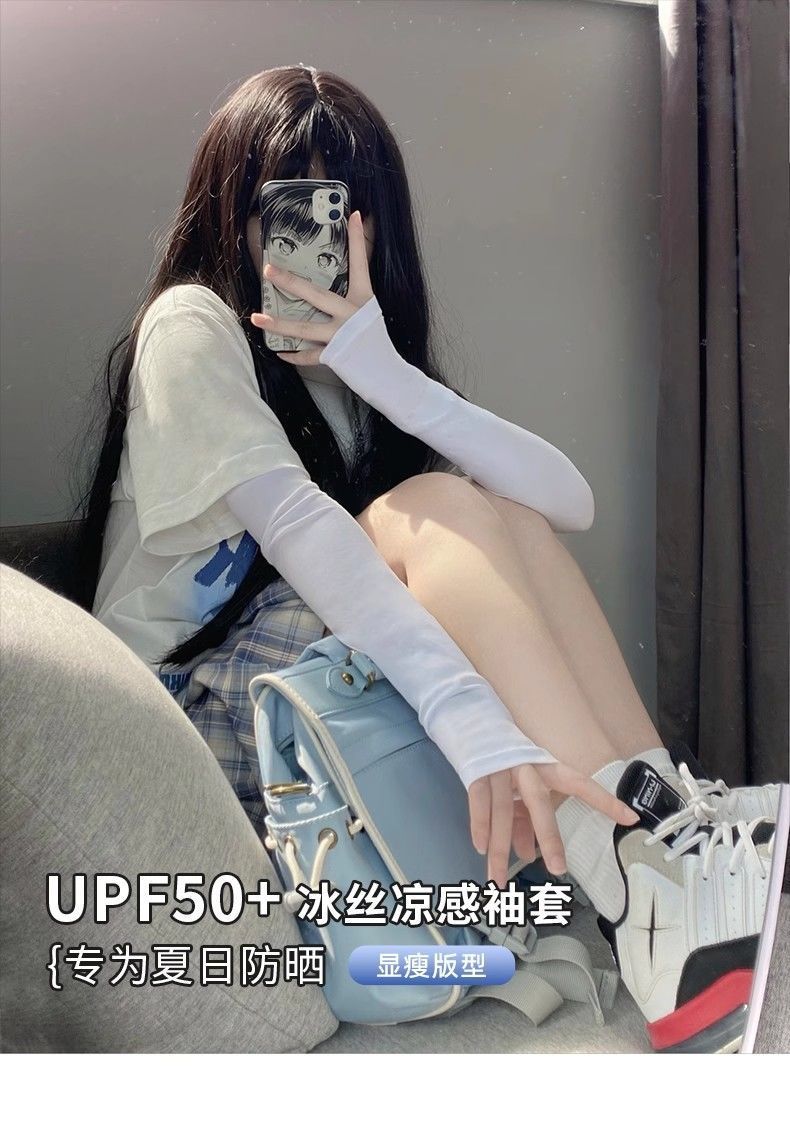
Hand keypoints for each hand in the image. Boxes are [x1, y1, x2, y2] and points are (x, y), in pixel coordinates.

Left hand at [251, 210, 374, 364]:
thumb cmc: (377, 343)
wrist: (388, 374)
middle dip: (290, 282)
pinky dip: (294, 356)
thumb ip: (353, 299)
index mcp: (364, 299)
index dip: (358, 240)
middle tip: (268, 270)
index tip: (354, 215)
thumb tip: (332, 286)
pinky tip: (280, 352)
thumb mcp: (370, 314)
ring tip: (258, 317)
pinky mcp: (336, 356)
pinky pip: (308, 356)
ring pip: (304, 328)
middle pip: (315, 294)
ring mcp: (342, 336)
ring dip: (278, 323)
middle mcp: (352, 315)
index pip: (361, 264)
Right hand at [468, 760, 638, 887]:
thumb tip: (528, 855)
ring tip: (499, 881)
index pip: (580, 784)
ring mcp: (500, 768)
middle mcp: (527, 767)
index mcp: (547, 767)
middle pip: (539, 803)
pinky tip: (481, 849)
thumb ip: (526, 821)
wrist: (474, 726)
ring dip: (500, 849)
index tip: (629, 818)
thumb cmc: (507, 762)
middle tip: (558, 869)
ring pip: (503, 812)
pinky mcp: (476, 771)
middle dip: (548, 837)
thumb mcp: (524, 788)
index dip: (603, 800)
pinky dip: (480, 827)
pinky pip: (479, 803)